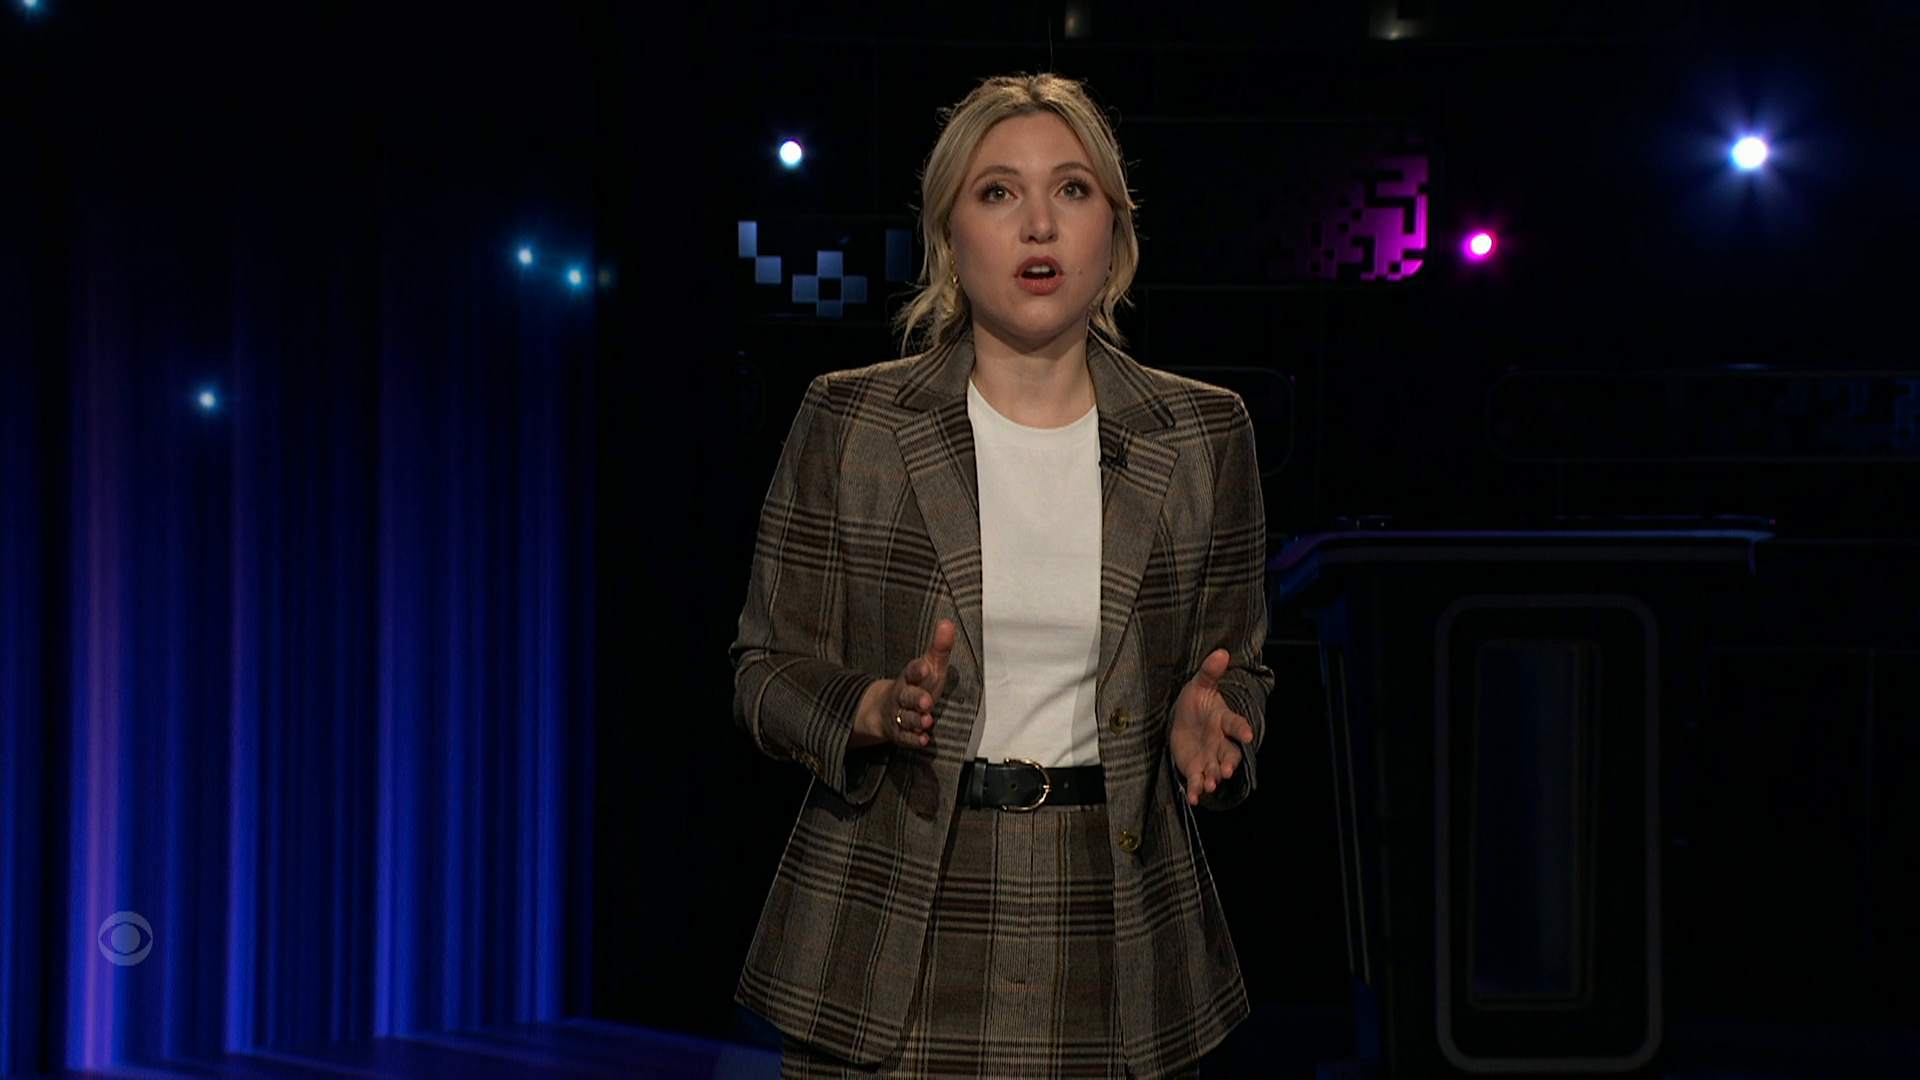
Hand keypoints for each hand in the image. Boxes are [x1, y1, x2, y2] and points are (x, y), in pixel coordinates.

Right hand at [851, 620, 956, 749]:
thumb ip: (939, 648)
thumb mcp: (929, 667)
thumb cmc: (916, 686)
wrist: (886, 711)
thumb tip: (948, 624)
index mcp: (909, 677)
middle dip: (916, 699)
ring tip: (927, 720)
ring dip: (916, 720)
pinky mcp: (900, 733)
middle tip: (927, 701)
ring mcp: (899, 715)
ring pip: (906, 718)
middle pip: (907, 696)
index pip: (912, 671)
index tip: (926, 667)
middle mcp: (902, 696)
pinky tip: (924, 740)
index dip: (918, 670)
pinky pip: (906, 738)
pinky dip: (914, 740)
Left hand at [1169, 649, 1255, 805]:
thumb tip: (1221, 652)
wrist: (1184, 720)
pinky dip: (1197, 791)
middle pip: (1230, 754)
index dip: (1242, 730)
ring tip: (1209, 784)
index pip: (1236, 725)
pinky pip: (1198, 781)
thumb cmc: (1196, 701)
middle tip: (1226, 770)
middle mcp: (1221, 742)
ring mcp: (1210, 757)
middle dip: (1229, 763)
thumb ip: (1210, 672)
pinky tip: (1194, 798)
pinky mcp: (1196, 768)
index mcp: (1224, 720)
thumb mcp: (1200, 685)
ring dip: (1213, 778)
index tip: (1248, 736)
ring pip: (1216, 770)